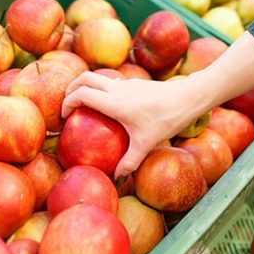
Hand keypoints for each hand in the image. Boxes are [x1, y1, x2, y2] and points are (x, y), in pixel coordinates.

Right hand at [61, 71, 211, 178]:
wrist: (188, 97)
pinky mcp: (135, 83)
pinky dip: (102, 89)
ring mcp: (126, 83)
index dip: (67, 102)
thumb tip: (117, 177)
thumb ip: (129, 161)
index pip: (81, 94)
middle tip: (68, 106)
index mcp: (114, 102)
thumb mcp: (147, 143)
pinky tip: (109, 107)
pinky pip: (111, 81)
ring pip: (98, 76)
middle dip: (71, 88)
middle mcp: (117, 89)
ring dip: (87, 86)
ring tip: (85, 106)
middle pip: (84, 78)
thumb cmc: (167, 119)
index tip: (65, 117)